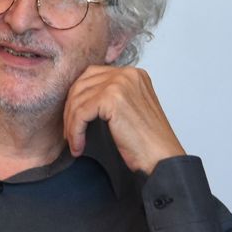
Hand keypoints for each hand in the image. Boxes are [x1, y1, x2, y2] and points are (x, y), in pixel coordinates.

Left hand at [63, 65, 184, 176]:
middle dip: (71, 109)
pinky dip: (75, 131)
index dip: (78, 98)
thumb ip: (111, 97)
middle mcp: (127, 73)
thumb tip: (78, 100)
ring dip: (71, 124)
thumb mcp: (130, 109)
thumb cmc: (148, 141)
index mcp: (133, 74)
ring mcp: (120, 83)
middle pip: (82, 84)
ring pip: (78, 99)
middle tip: (69, 132)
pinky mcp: (112, 98)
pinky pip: (81, 113)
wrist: (162, 158)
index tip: (73, 120)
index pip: (93, 76)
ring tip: (74, 142)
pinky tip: (79, 145)